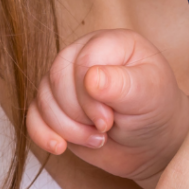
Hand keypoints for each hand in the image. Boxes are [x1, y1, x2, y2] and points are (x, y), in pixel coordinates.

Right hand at [27, 28, 188, 188]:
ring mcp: (69, 79)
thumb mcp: (149, 94)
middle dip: (77, 113)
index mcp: (112, 42)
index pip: (83, 60)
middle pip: (57, 77)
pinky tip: (61, 147)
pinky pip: (33, 115)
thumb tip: (91, 77)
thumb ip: (122, 84)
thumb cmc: (155, 108)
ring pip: (43, 97)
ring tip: (97, 138)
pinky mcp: (56, 105)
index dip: (89, 96)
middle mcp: (86, 53)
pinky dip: (43, 134)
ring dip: (66, 128)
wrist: (151, 139)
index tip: (110, 119)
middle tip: (105, 127)